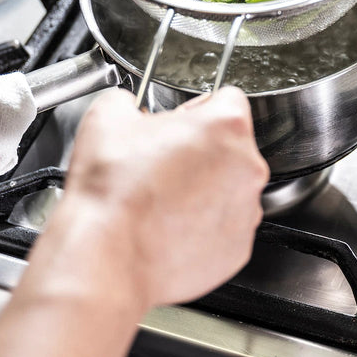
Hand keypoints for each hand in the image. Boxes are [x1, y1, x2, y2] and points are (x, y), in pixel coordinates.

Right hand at [65, 86, 268, 308]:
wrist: (107, 257)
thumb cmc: (114, 192)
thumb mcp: (108, 117)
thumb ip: (129, 99)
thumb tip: (128, 106)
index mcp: (227, 126)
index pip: (228, 100)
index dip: (200, 109)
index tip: (184, 122)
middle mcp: (249, 166)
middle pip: (232, 146)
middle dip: (203, 150)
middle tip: (165, 163)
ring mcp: (247, 210)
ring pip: (231, 187)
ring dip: (206, 188)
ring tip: (164, 198)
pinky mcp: (239, 247)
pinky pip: (226, 226)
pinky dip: (205, 225)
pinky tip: (172, 225)